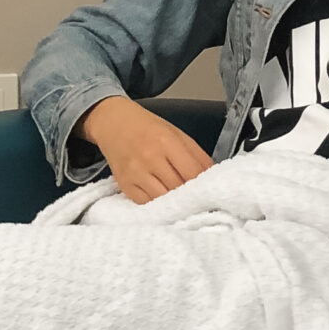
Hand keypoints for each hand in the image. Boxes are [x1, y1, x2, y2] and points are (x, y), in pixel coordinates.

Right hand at [78, 96, 213, 204]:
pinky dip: (157, 205)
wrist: (114, 124)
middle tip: (199, 200)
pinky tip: (164, 202)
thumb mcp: (177, 134)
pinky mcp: (125, 184)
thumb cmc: (148, 128)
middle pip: (178, 188)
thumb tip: (214, 177)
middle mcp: (150, 158)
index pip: (192, 172)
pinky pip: (146, 203)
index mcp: (167, 141)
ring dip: (175, 203)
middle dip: (191, 196)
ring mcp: (136, 173)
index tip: (211, 192)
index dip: (204, 185)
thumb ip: (197, 155)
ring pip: (163, 199)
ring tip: (183, 203)